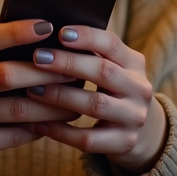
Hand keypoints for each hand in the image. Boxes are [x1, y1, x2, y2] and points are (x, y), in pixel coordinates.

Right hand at [0, 17, 78, 175]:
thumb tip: (13, 21)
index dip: (17, 31)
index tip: (47, 25)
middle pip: (7, 75)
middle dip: (46, 69)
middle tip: (73, 64)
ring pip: (16, 109)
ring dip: (52, 103)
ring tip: (75, 95)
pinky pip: (11, 136)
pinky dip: (37, 128)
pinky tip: (53, 120)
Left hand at [25, 25, 167, 175]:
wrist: (143, 131)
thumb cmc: (112, 89)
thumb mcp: (112, 68)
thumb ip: (90, 53)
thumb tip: (46, 36)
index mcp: (134, 63)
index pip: (112, 44)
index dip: (87, 36)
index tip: (60, 33)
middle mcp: (139, 89)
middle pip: (103, 72)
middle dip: (68, 63)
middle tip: (38, 58)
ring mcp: (134, 118)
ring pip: (95, 105)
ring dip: (61, 96)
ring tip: (33, 89)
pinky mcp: (124, 143)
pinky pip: (88, 138)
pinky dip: (61, 131)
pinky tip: (38, 123)